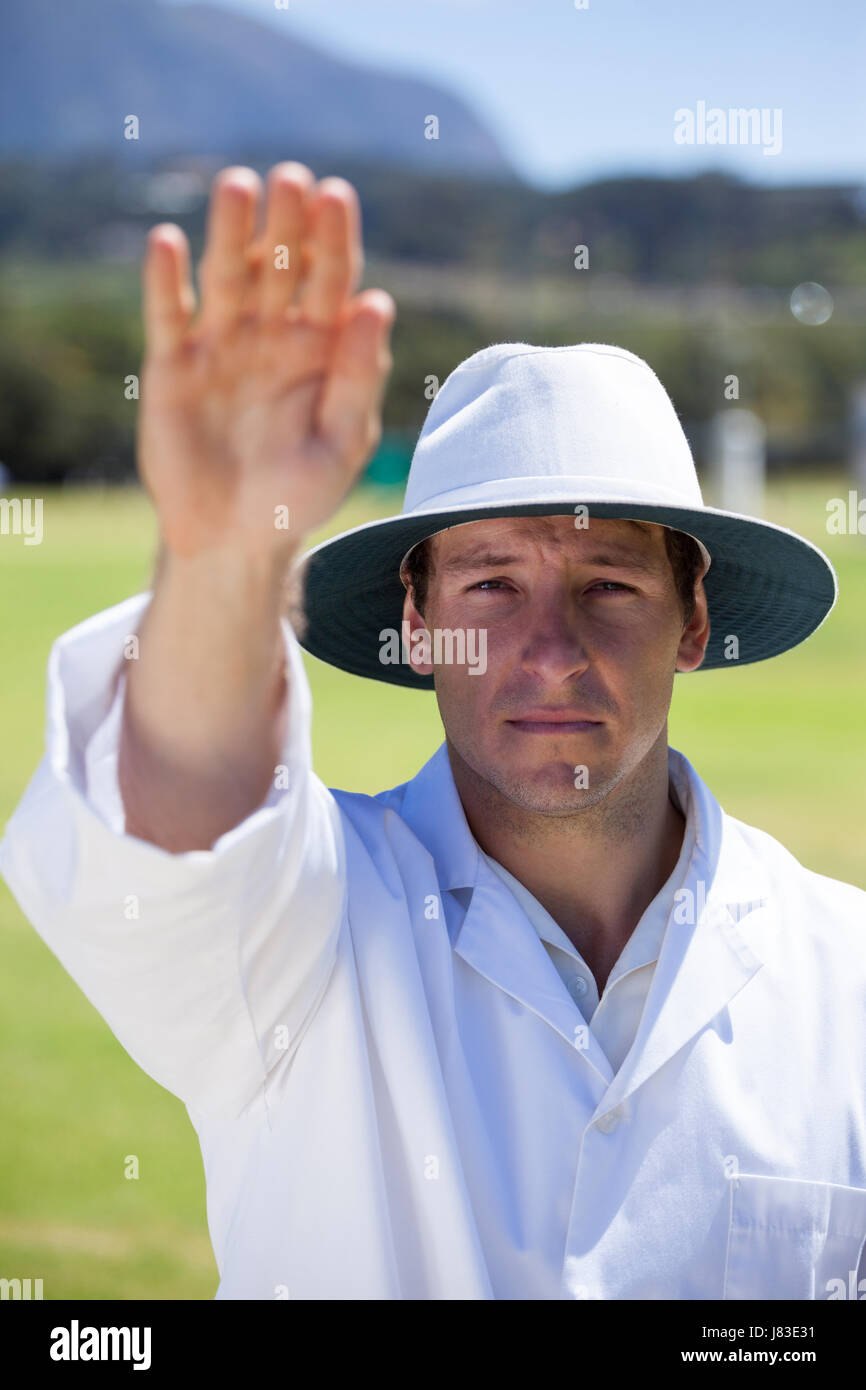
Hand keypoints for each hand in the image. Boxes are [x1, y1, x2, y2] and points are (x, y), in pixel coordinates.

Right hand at [136, 161, 394, 559]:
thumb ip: (358, 375)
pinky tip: (168, 242)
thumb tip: (377, 302)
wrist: (236, 539)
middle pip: (281, 264)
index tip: (335, 195)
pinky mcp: (173, 365)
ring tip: (236, 184)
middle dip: (286, 221)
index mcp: (322, 347)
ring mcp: (221, 344)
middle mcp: (272, 334)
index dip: (334, 237)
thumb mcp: (343, 442)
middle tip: (290, 179)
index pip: (332, 278)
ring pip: (226, 275)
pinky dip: (165, 279)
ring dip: (230, 230)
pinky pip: (168, 314)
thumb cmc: (300, 493)